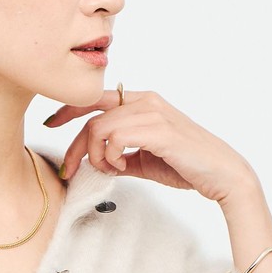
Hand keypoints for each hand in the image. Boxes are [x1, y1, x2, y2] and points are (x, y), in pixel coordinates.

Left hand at [43, 88, 261, 204]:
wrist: (220, 174)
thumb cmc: (186, 166)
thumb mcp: (144, 160)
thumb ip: (121, 156)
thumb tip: (96, 163)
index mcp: (142, 102)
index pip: (95, 98)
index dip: (67, 109)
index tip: (51, 123)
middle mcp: (145, 100)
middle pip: (90, 115)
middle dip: (74, 147)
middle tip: (70, 170)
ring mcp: (152, 112)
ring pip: (98, 128)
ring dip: (96, 156)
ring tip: (110, 171)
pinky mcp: (157, 129)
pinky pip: (114, 138)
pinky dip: (110, 157)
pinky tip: (121, 168)